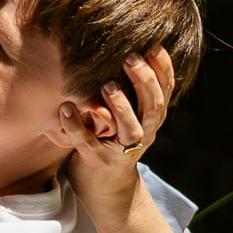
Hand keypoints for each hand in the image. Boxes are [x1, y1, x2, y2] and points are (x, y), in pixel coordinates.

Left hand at [61, 46, 172, 223]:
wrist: (105, 187)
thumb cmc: (112, 138)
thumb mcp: (128, 114)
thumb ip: (131, 89)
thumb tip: (126, 45)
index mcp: (151, 119)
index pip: (165, 91)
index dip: (164, 68)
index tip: (154, 45)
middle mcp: (143, 134)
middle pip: (153, 107)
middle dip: (145, 81)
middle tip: (131, 58)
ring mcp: (122, 150)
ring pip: (130, 130)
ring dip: (121, 107)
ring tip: (108, 85)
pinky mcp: (98, 161)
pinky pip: (88, 144)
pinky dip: (77, 127)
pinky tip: (66, 108)